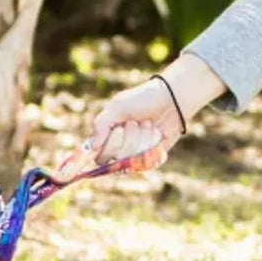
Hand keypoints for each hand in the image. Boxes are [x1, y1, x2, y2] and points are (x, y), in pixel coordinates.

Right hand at [69, 53, 227, 174]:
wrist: (170, 100)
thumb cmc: (141, 100)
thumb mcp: (116, 108)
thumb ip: (100, 126)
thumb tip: (91, 148)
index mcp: (106, 138)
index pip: (100, 157)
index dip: (110, 146)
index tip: (119, 130)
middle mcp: (119, 149)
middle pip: (117, 159)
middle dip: (129, 137)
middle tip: (135, 122)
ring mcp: (136, 155)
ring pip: (134, 159)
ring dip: (142, 138)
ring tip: (148, 124)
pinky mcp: (152, 158)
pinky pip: (149, 161)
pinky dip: (154, 144)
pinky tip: (157, 133)